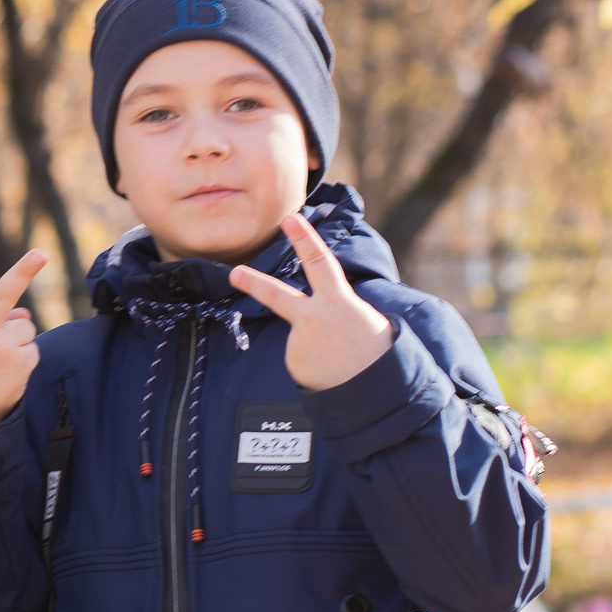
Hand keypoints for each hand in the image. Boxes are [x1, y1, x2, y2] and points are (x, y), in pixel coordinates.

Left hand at [226, 212, 394, 392]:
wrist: (377, 393)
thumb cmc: (377, 354)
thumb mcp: (365, 319)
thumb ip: (338, 307)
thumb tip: (321, 307)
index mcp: (339, 302)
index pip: (320, 261)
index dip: (304, 238)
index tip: (289, 218)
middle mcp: (314, 318)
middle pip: (276, 295)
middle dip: (253, 283)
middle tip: (233, 273)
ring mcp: (300, 341)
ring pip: (301, 336)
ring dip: (316, 346)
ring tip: (340, 361)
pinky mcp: (293, 362)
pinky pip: (301, 355)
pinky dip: (313, 362)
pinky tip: (330, 372)